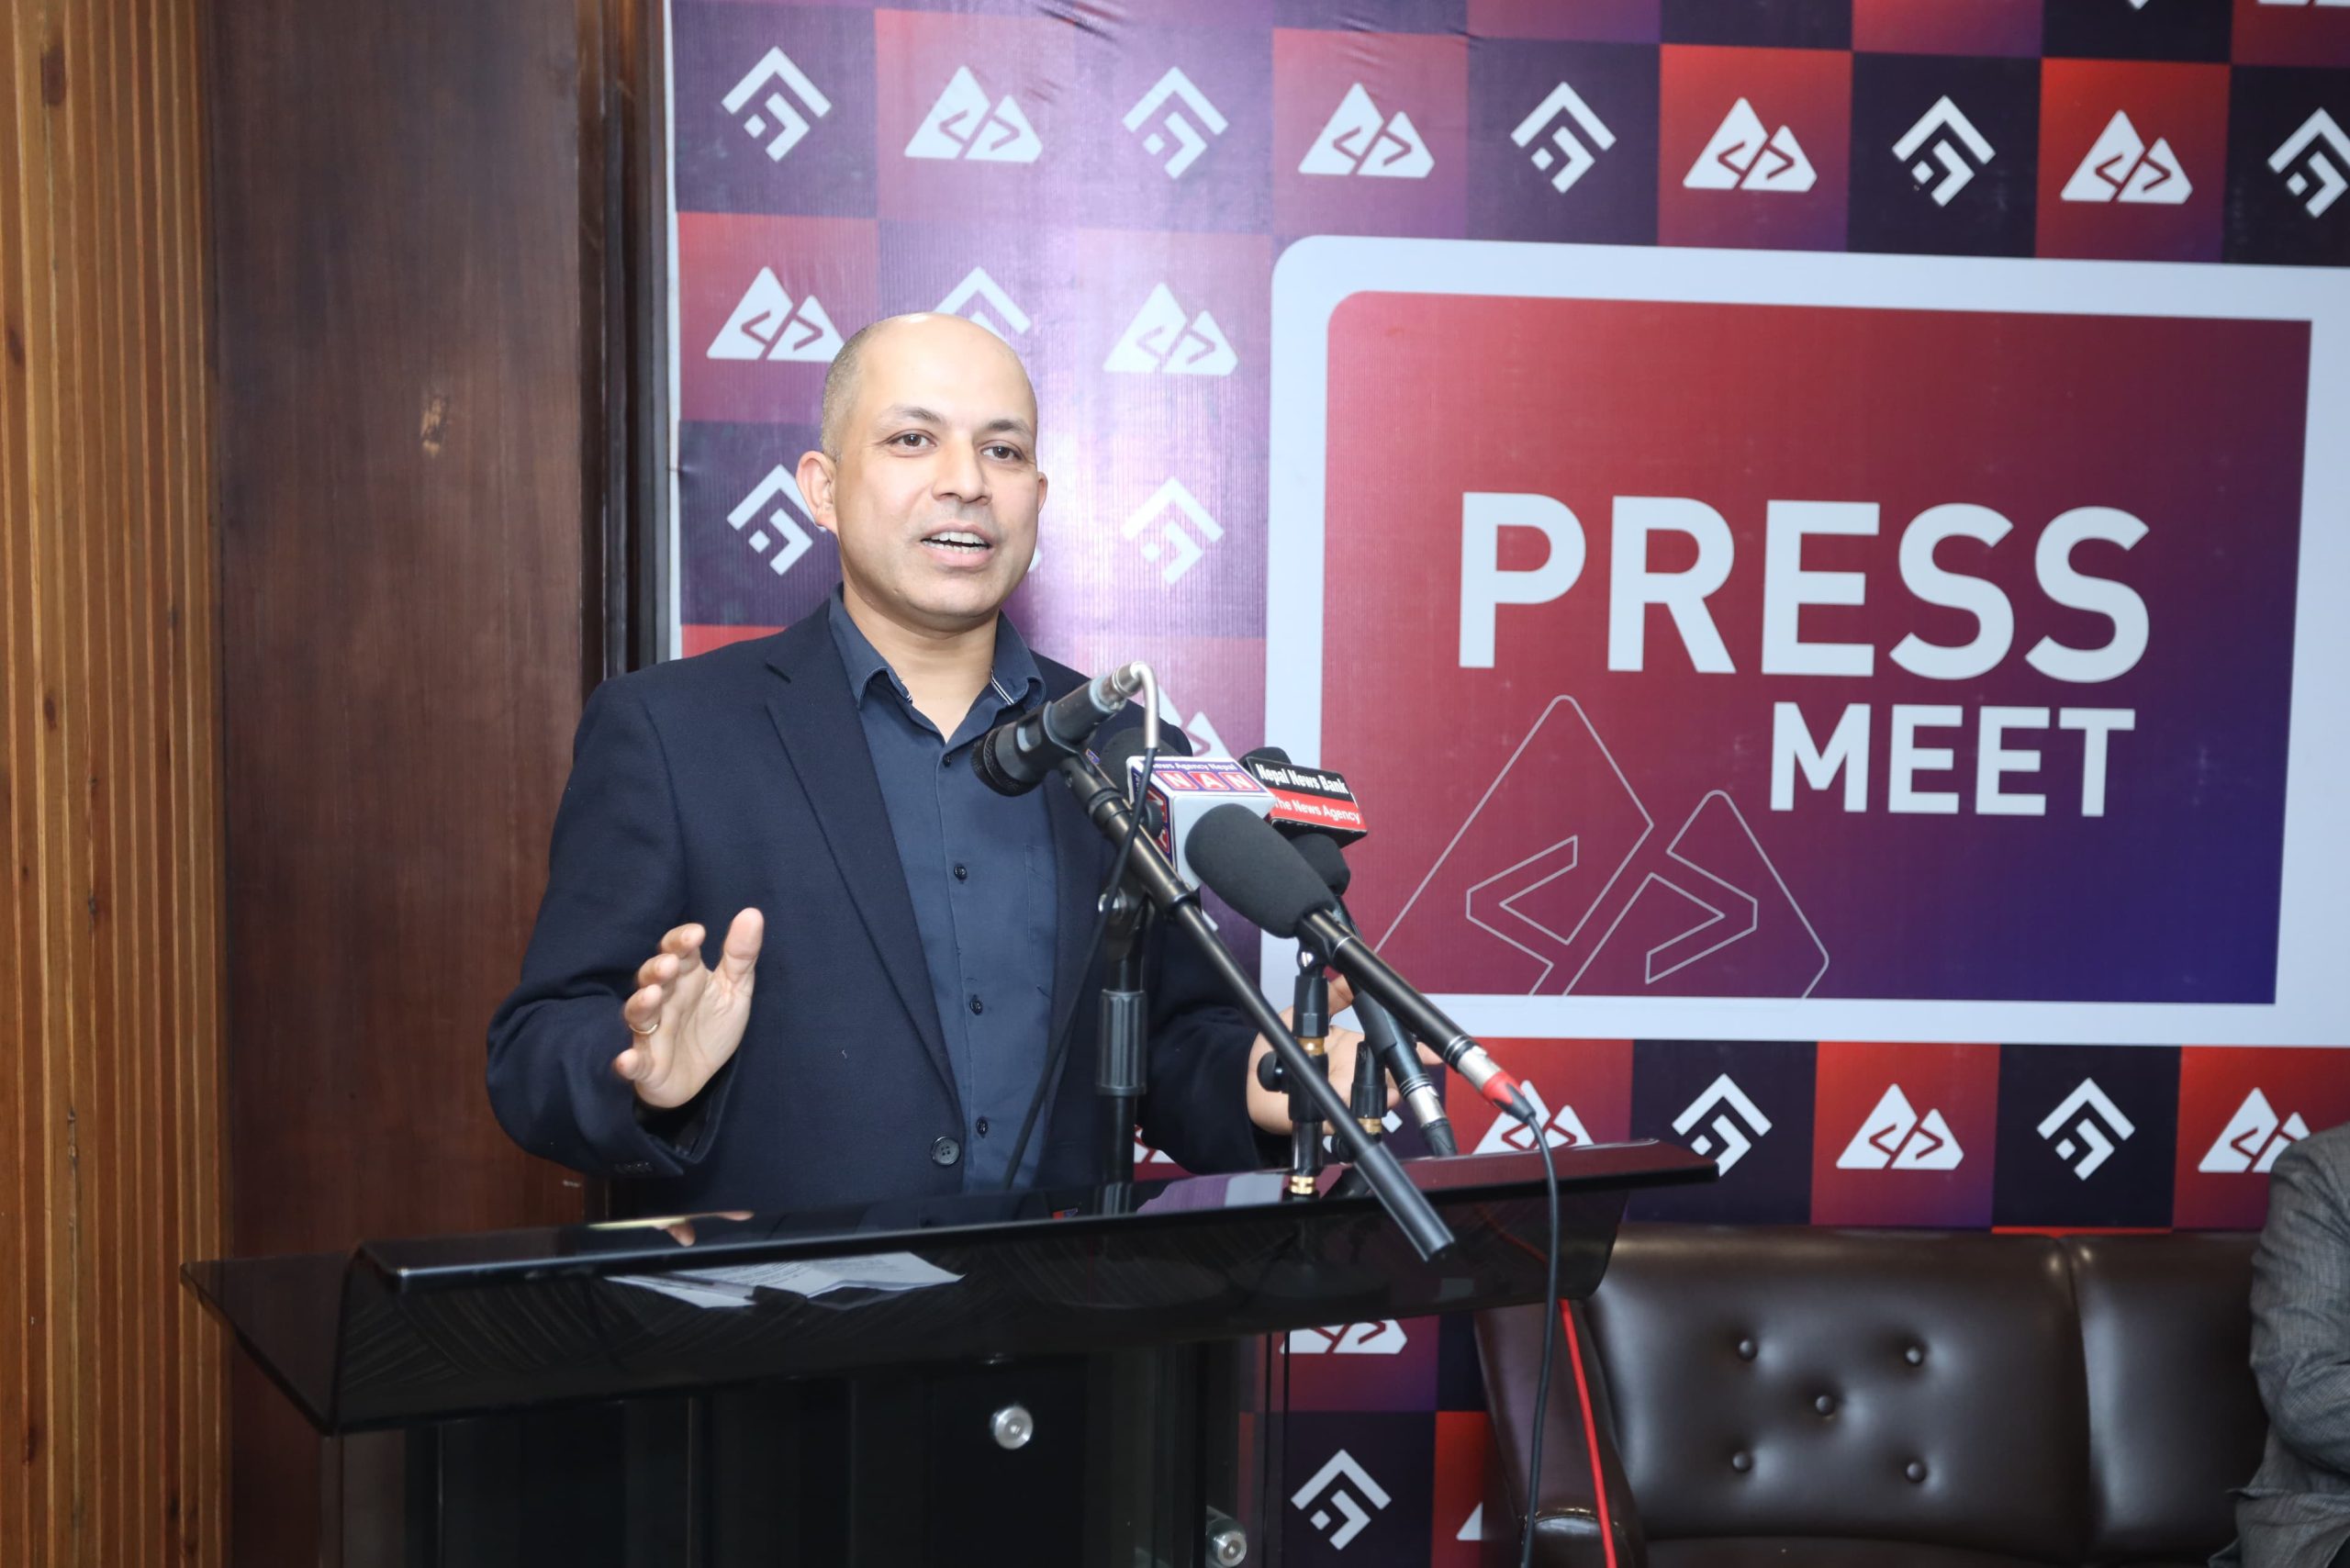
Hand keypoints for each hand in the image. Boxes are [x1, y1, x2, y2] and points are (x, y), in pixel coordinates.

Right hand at [612, 909, 763, 1108]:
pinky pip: (633, 1062)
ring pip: (639, 1014)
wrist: (700, 1077)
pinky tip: (627, 1059)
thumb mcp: (734, 989)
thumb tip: (752, 913)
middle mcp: (663, 1000)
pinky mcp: (646, 1065)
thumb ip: (741, 955)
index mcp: (685, 978)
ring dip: (641, 1004)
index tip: (697, 934)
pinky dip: (628, 1062)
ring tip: (652, 995)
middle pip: (651, 978)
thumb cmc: (712, 1026)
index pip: (676, 950)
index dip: (681, 941)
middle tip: (669, 964)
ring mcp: (651, 1032)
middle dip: (657, 969)